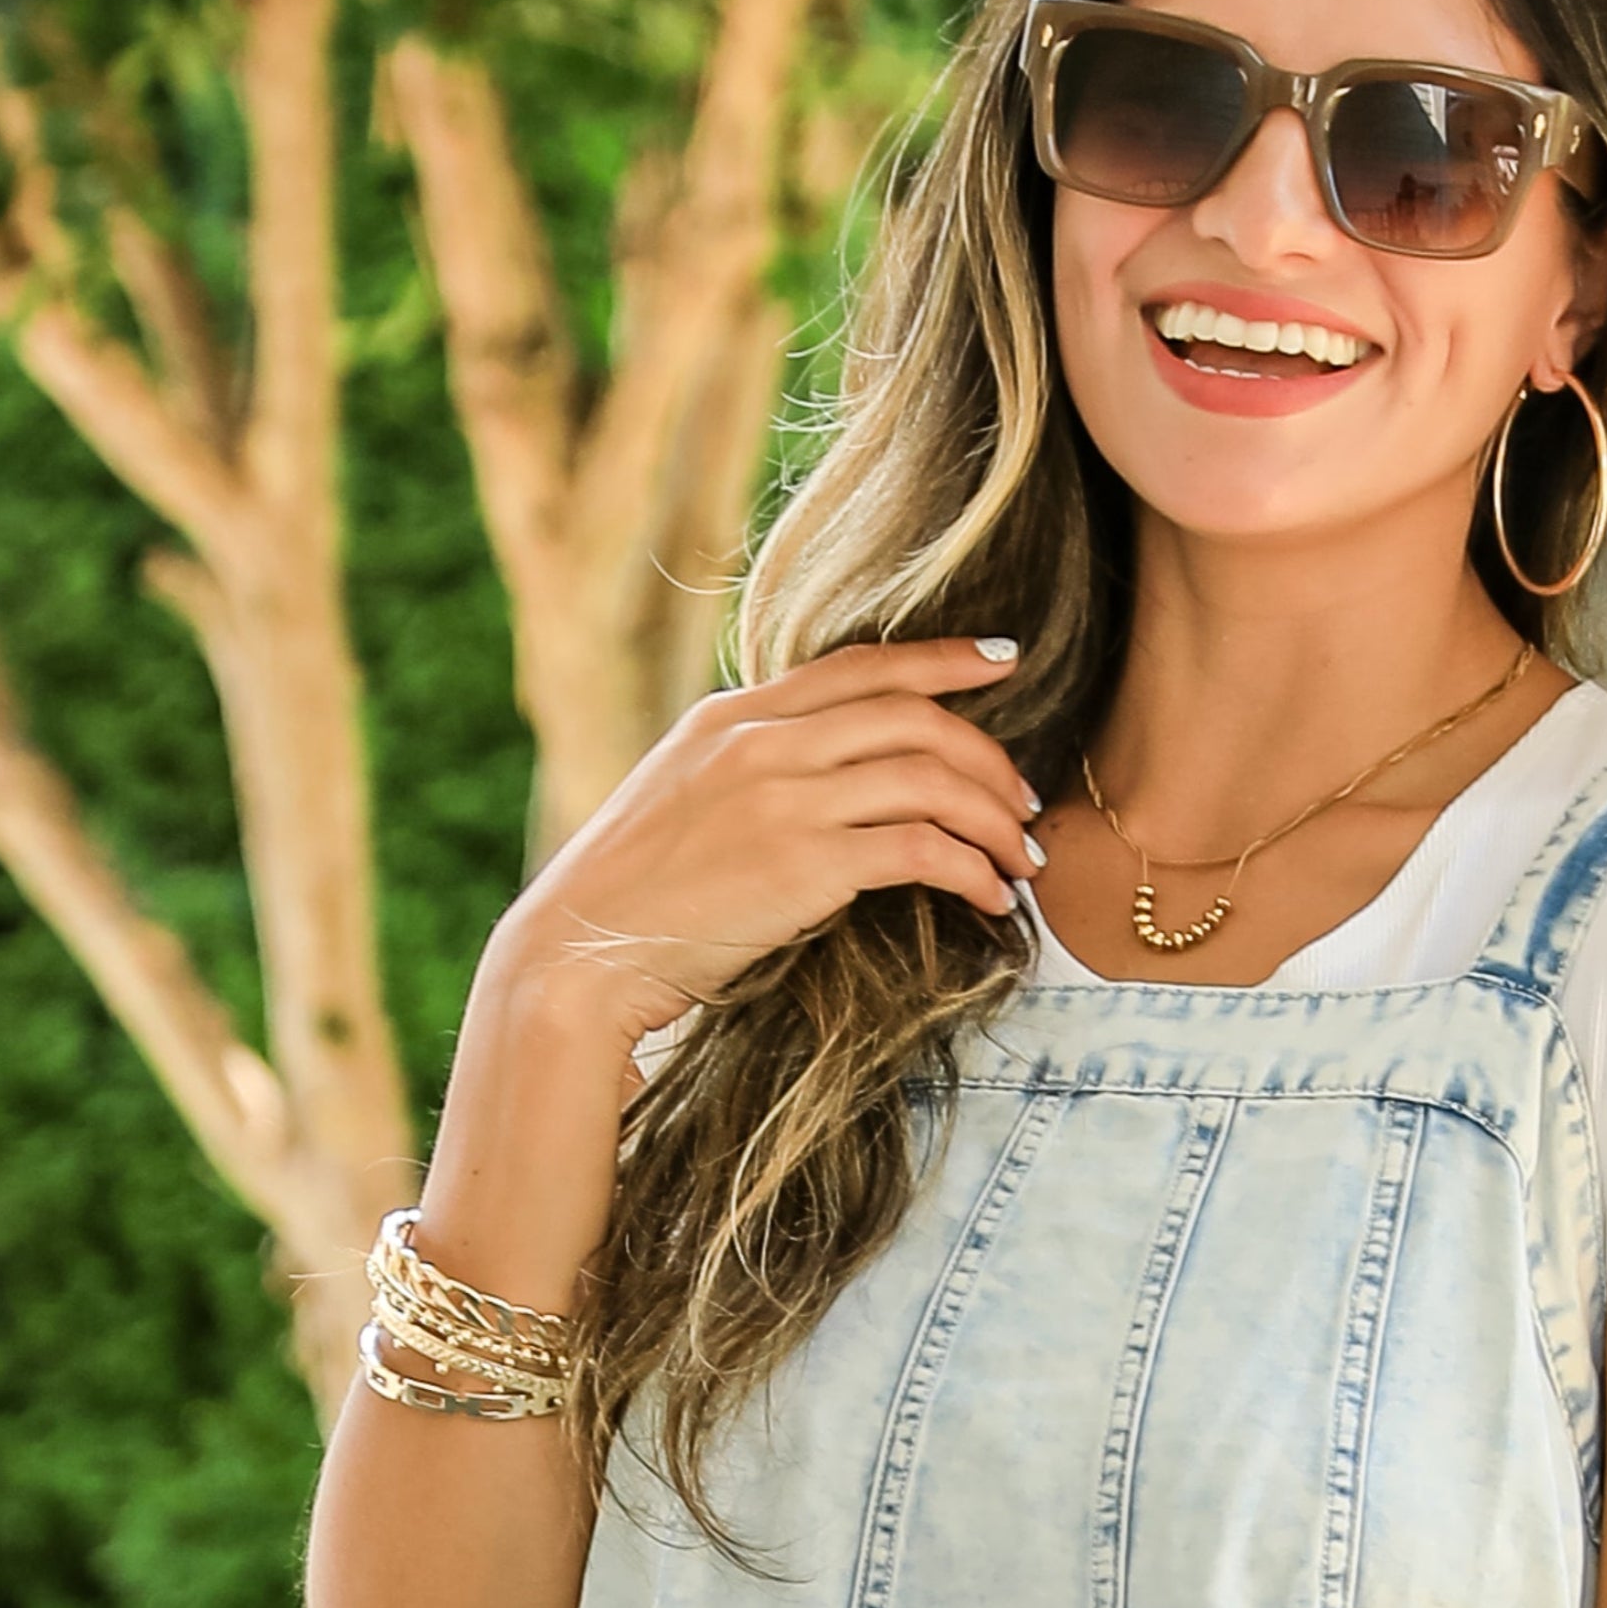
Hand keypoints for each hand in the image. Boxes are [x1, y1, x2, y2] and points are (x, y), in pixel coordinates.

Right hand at [473, 637, 1044, 1048]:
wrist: (579, 949)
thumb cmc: (634, 895)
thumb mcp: (685, 798)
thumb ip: (750, 770)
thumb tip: (822, 778)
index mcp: (732, 716)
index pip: (859, 666)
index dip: (942, 658)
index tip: (1002, 661)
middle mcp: (762, 742)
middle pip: (912, 716)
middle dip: (988, 755)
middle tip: (1026, 802)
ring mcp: (783, 798)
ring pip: (930, 778)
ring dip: (994, 818)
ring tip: (1024, 859)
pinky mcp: (803, 864)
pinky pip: (920, 848)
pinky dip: (971, 870)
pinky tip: (991, 899)